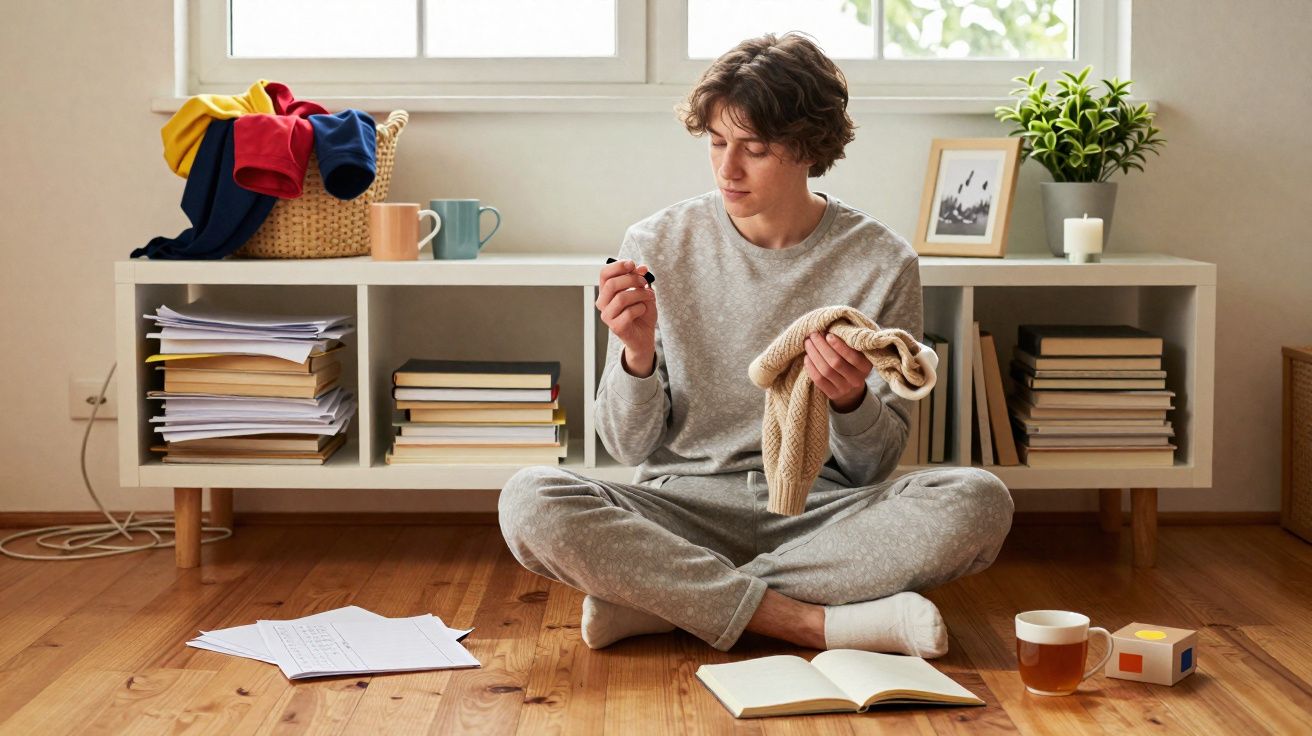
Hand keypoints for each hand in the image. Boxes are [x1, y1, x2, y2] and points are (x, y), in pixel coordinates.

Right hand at [597, 259, 657, 375]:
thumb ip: (640, 278)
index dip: (617, 266)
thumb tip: (641, 267)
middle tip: (644, 281)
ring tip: (649, 296)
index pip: (604, 274)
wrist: (645, 335)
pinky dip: (641, 308)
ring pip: (621, 298)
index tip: (632, 264)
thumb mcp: (643, 291)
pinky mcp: (616, 327)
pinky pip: (629, 312)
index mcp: (606, 292)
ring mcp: (607, 316)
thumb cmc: (641, 312)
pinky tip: (643, 310)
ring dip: (639, 294)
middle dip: (632, 279)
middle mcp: (603, 303)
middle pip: (612, 284)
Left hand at [803, 332, 872, 412]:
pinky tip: (807, 357)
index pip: (852, 357)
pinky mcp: (832, 395)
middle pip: (835, 363)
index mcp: (866, 367)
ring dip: (814, 354)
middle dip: (822, 346)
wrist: (851, 388)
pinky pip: (818, 380)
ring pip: (825, 371)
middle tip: (813, 334)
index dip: (838, 345)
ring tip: (808, 343)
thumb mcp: (857, 353)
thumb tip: (829, 326)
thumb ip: (849, 342)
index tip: (827, 334)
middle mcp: (857, 380)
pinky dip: (810, 367)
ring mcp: (844, 389)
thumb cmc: (851, 362)